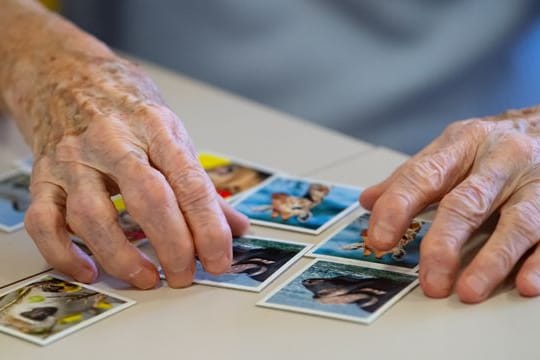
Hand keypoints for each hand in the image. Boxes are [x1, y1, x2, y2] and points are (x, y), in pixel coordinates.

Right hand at [20, 51, 248, 288]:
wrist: (65, 75)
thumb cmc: (124, 107)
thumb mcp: (170, 133)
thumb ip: (199, 183)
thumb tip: (235, 226)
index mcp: (155, 128)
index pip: (190, 184)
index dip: (209, 228)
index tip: (219, 259)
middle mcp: (113, 142)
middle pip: (148, 199)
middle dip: (173, 245)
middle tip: (186, 275)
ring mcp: (73, 160)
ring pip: (93, 216)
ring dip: (122, 256)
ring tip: (147, 278)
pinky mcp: (43, 176)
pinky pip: (44, 222)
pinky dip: (64, 253)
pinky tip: (89, 270)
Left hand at [360, 107, 539, 302]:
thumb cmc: (493, 145)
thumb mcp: (451, 150)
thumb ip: (411, 177)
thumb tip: (368, 201)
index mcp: (463, 144)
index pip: (422, 176)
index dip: (397, 207)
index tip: (378, 238)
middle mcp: (500, 159)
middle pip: (467, 203)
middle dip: (443, 244)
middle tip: (429, 279)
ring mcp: (536, 181)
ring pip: (515, 222)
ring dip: (490, 260)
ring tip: (468, 291)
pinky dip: (539, 261)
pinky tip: (524, 283)